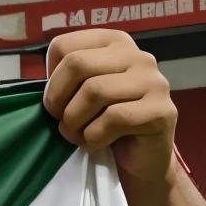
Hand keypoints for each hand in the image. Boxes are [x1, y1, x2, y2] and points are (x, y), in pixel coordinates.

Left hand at [43, 29, 176, 188]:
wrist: (138, 161)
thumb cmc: (103, 125)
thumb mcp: (79, 95)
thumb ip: (65, 79)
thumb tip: (43, 82)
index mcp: (114, 43)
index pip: (63, 45)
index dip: (51, 79)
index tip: (57, 101)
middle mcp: (138, 56)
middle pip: (77, 64)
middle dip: (58, 100)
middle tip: (62, 121)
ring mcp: (154, 81)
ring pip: (95, 91)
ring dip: (75, 123)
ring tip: (79, 135)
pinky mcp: (162, 110)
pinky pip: (114, 119)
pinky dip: (95, 137)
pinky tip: (98, 142)